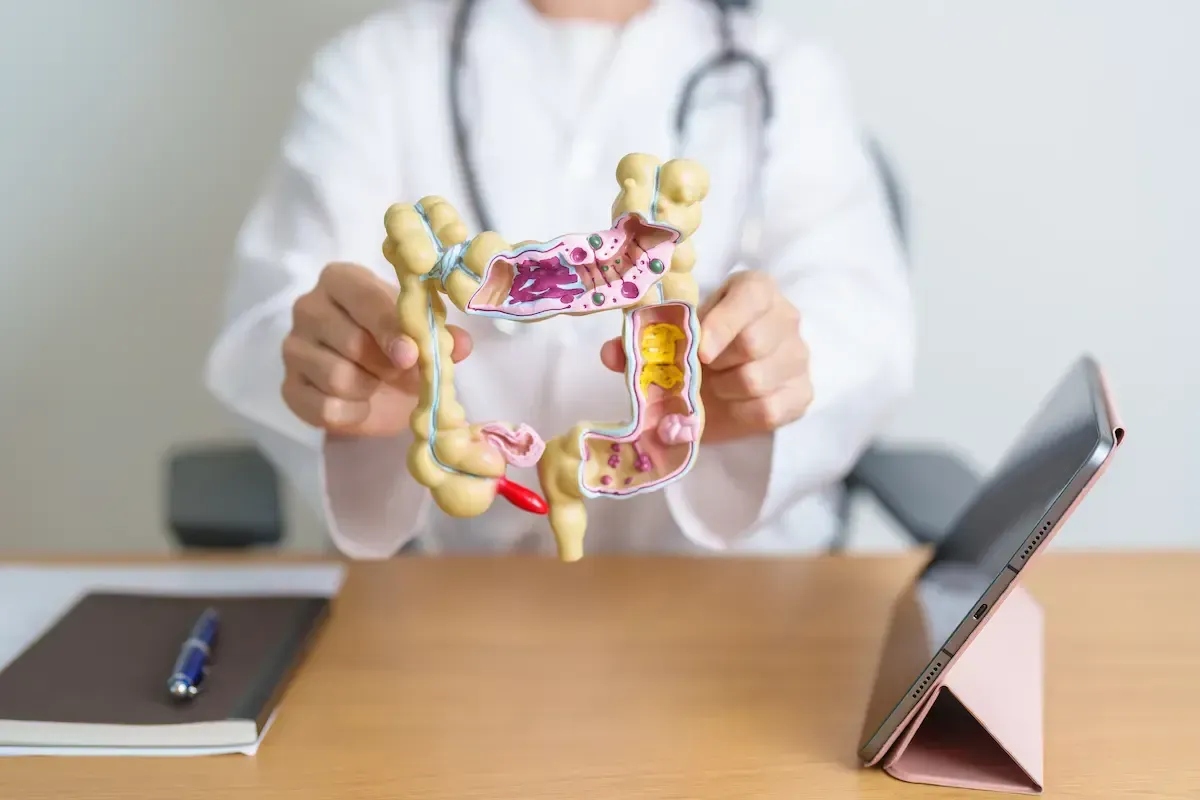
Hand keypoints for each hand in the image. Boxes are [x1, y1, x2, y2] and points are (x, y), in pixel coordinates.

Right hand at [282, 262, 471, 436]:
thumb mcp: (420, 332)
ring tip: (377, 383)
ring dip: (369, 389)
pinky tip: (360, 404)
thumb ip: (440, 334)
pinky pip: (325, 408)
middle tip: (400, 370)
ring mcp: (293, 348)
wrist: (376, 386)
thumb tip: (461, 344)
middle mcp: (308, 307)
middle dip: (385, 364)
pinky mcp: (289, 387)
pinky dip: (352, 413)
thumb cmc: (396, 344)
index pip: (361, 297)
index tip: (411, 354)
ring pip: (337, 378)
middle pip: (350, 341)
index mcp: (341, 280)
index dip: (389, 328)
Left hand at [599, 271, 811, 442]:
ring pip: (757, 380)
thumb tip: (610, 353)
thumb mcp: (677, 335)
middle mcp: (786, 318)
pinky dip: (740, 413)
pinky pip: (768, 410)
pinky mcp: (803, 393)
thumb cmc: (703, 348)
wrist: (732, 380)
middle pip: (753, 343)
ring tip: (716, 385)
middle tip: (700, 370)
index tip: (700, 350)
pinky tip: (732, 404)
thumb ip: (644, 340)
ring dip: (724, 391)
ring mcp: (799, 357)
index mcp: (756, 290)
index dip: (723, 323)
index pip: (751, 297)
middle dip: (716, 365)